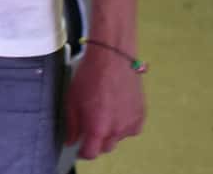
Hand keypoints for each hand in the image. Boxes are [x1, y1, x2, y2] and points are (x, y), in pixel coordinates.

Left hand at [65, 44, 145, 158]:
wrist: (112, 58)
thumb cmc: (90, 76)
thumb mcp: (72, 100)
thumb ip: (72, 124)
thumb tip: (71, 140)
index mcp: (98, 129)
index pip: (91, 153)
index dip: (83, 153)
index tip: (78, 149)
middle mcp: (117, 131)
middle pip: (105, 147)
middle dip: (96, 141)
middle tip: (89, 126)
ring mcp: (131, 124)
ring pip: (118, 138)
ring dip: (110, 132)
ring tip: (103, 111)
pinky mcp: (141, 116)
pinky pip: (130, 128)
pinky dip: (123, 124)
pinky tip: (115, 109)